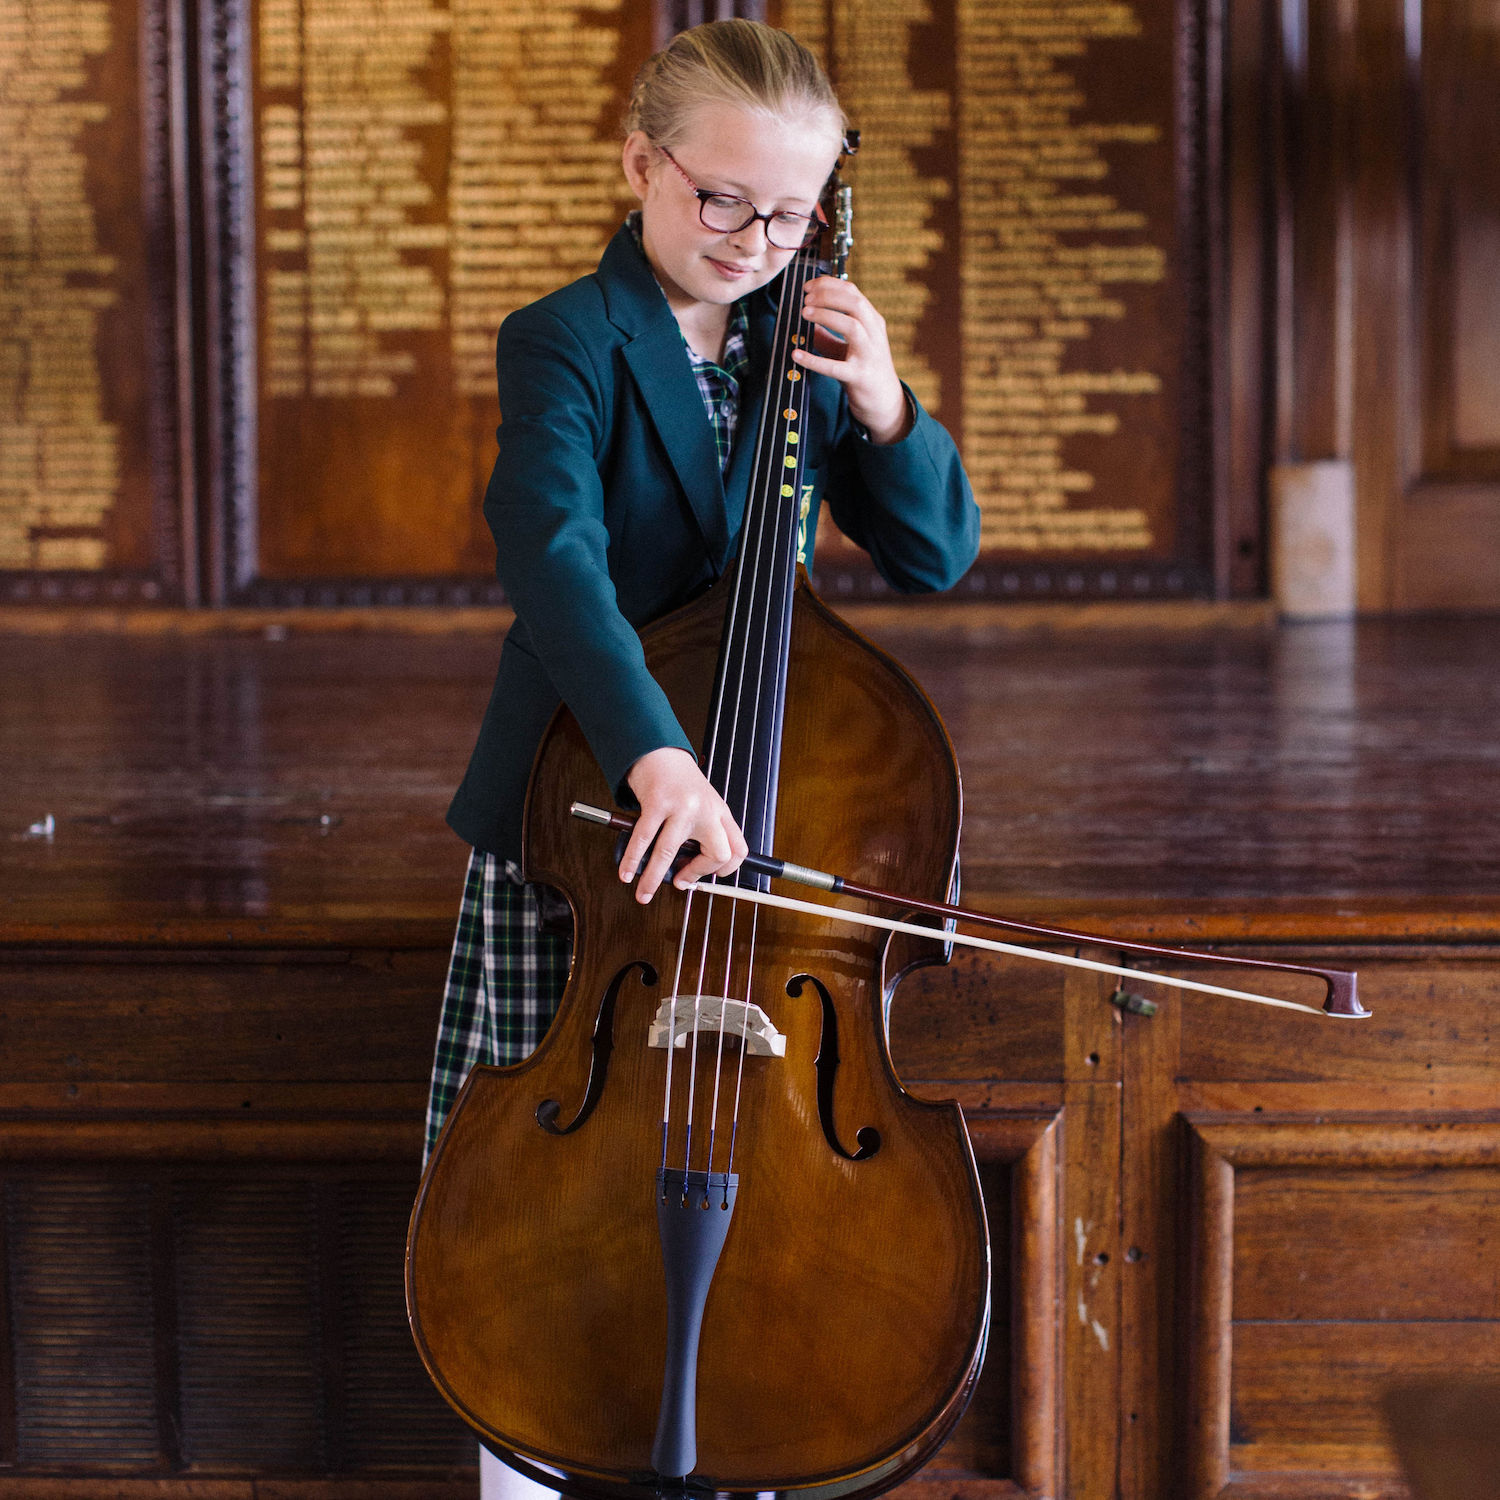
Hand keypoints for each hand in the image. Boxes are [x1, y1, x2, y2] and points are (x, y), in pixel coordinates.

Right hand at [621, 747, 747, 903]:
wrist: (659, 751)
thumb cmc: (678, 781)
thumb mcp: (702, 804)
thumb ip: (702, 832)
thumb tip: (687, 870)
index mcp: (720, 811)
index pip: (737, 849)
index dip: (726, 870)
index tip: (708, 879)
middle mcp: (705, 809)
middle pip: (717, 853)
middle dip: (697, 875)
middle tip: (679, 882)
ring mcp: (682, 806)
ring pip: (670, 852)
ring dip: (654, 878)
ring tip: (644, 893)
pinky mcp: (657, 803)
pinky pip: (643, 839)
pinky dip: (632, 859)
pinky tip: (627, 871)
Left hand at [793, 275, 911, 443]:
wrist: (884, 401)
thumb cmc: (864, 368)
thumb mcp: (848, 345)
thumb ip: (828, 332)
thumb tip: (804, 319)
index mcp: (873, 321)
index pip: (853, 292)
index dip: (829, 284)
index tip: (808, 286)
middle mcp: (874, 335)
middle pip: (855, 304)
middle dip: (829, 296)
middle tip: (806, 298)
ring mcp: (869, 356)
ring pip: (852, 326)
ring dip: (826, 316)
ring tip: (804, 313)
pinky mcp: (859, 377)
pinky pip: (835, 367)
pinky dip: (814, 360)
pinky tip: (796, 355)